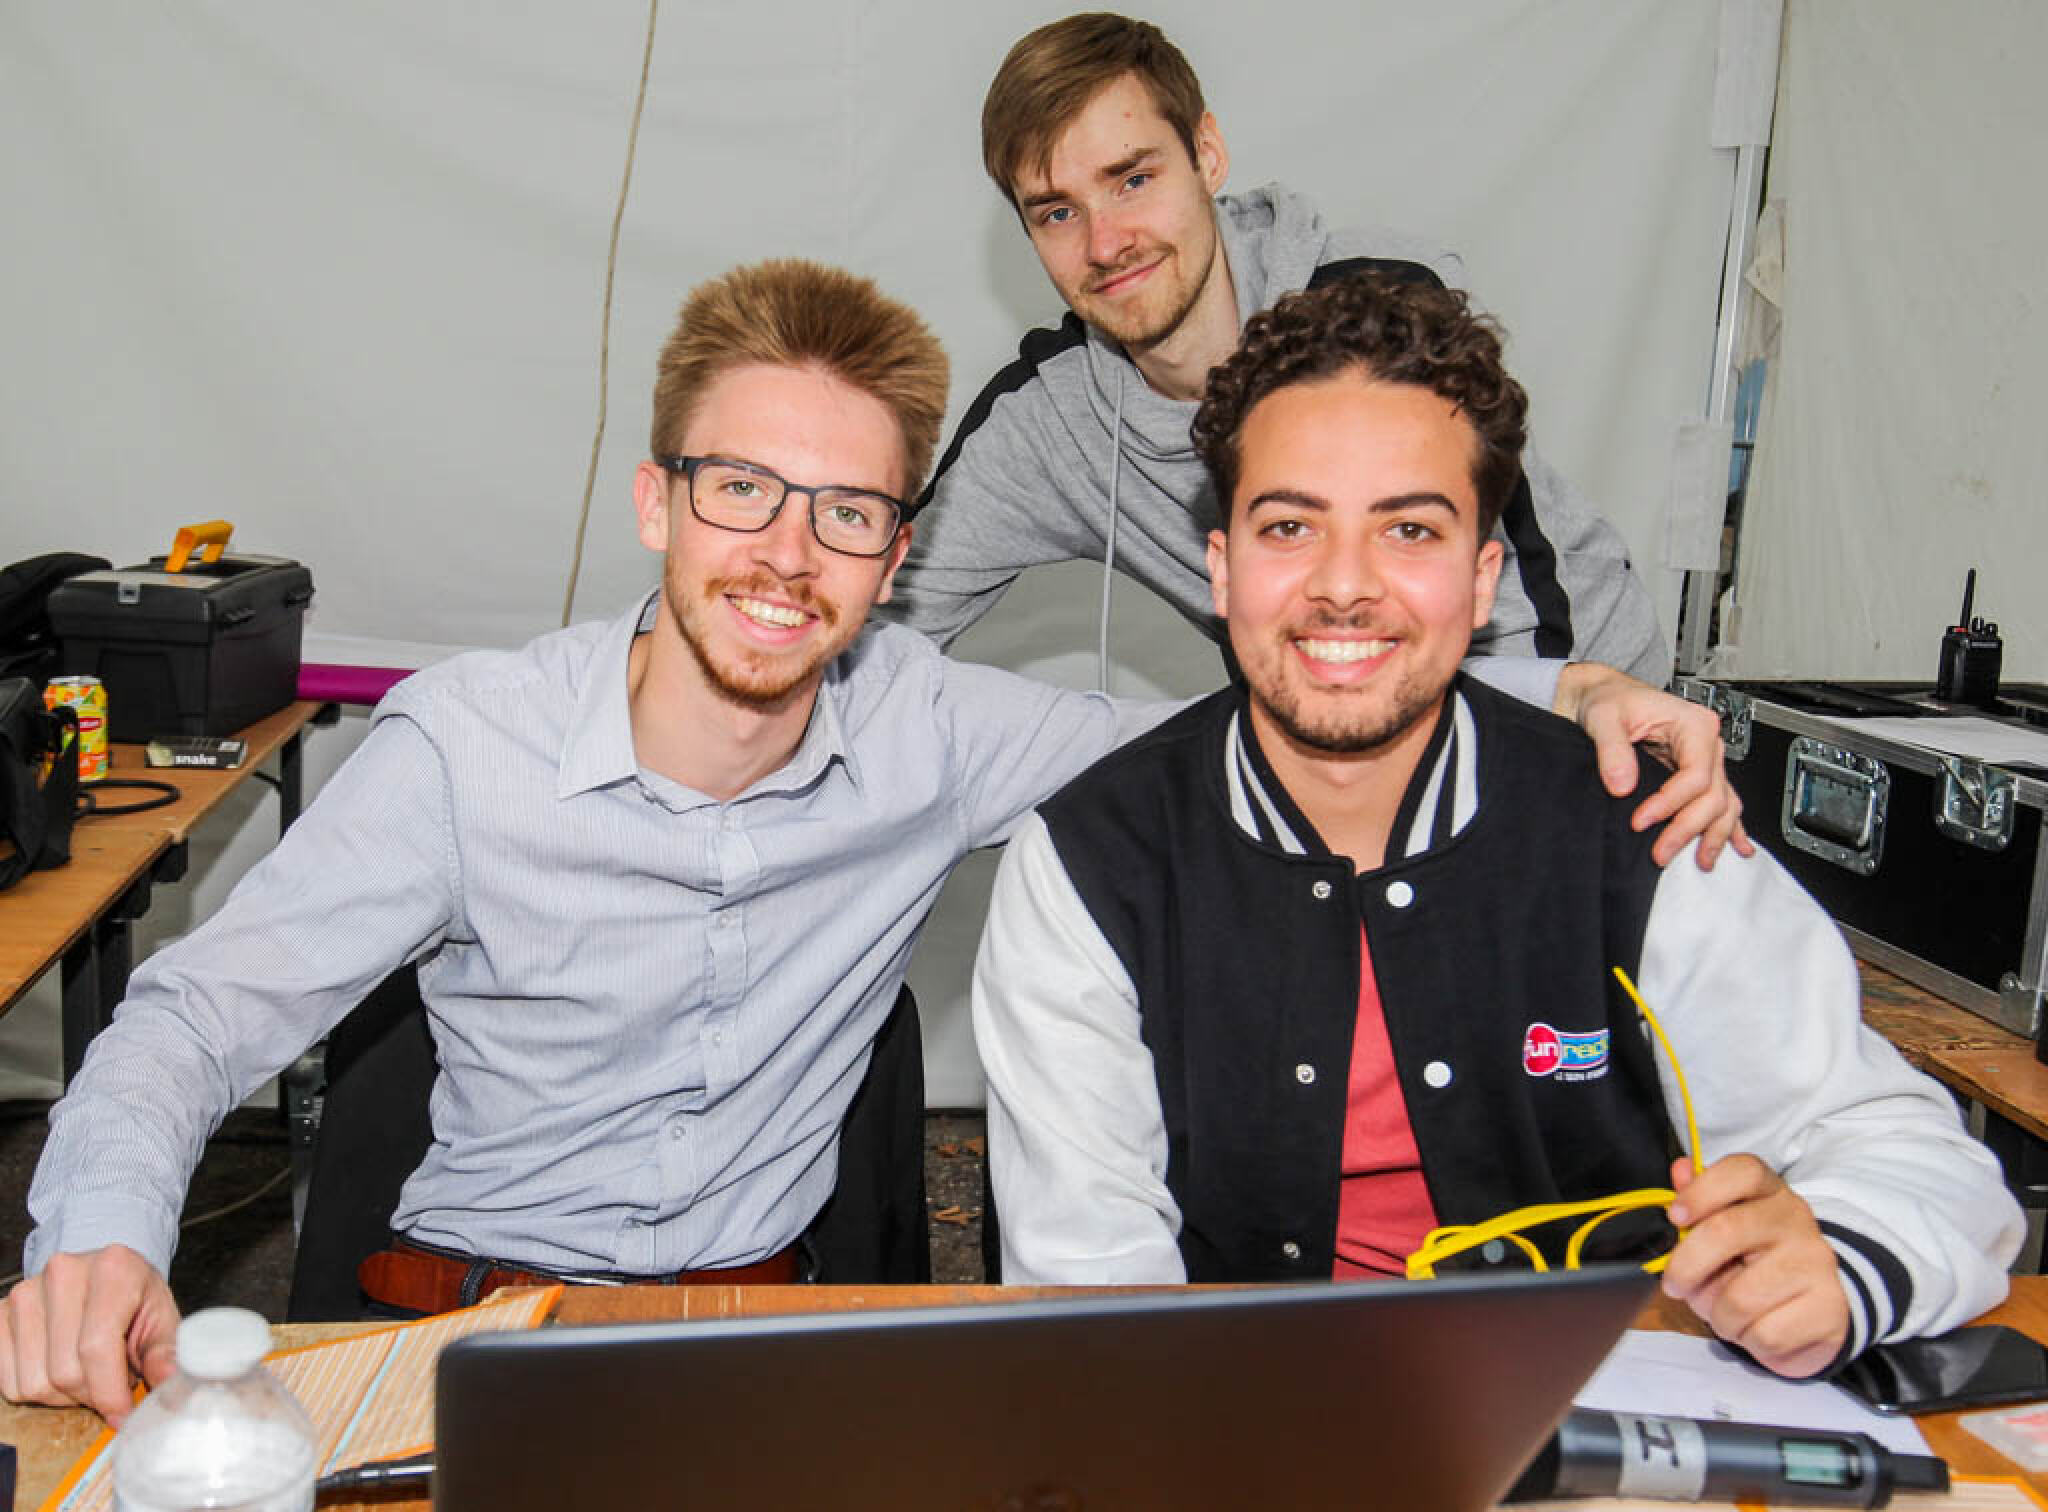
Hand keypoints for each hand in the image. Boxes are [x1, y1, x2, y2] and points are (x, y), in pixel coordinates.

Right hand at [0, 1245, 179, 1423]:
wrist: (106, 1274)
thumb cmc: (136, 1299)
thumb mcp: (163, 1319)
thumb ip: (166, 1354)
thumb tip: (170, 1383)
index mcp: (113, 1269)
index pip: (96, 1348)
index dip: (109, 1392)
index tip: (122, 1414)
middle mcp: (63, 1273)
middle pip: (64, 1372)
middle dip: (93, 1393)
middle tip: (112, 1380)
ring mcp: (26, 1293)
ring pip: (34, 1383)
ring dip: (64, 1395)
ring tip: (88, 1370)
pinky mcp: (1, 1314)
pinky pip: (9, 1383)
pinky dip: (36, 1390)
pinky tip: (59, 1367)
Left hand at [1554, 663, 1752, 868]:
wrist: (1603, 696)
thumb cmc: (1608, 700)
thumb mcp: (1603, 717)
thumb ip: (1612, 750)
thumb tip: (1622, 785)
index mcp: (1694, 724)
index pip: (1695, 776)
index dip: (1670, 804)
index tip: (1641, 821)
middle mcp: (1706, 743)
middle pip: (1712, 795)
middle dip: (1688, 828)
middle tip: (1661, 852)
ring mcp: (1704, 759)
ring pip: (1723, 803)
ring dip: (1713, 835)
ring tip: (1702, 861)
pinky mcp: (1695, 772)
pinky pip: (1721, 801)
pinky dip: (1729, 826)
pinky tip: (1737, 846)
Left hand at [1661, 1155, 1848, 1378]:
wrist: (1815, 1311)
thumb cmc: (1755, 1267)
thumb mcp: (1724, 1232)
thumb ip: (1699, 1205)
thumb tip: (1681, 1170)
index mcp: (1770, 1192)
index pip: (1743, 1171)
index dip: (1702, 1190)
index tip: (1676, 1217)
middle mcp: (1797, 1220)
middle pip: (1727, 1230)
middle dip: (1686, 1266)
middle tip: (1674, 1285)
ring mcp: (1818, 1263)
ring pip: (1740, 1298)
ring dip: (1720, 1317)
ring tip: (1728, 1316)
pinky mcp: (1830, 1308)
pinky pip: (1766, 1334)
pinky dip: (1749, 1341)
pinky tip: (1758, 1331)